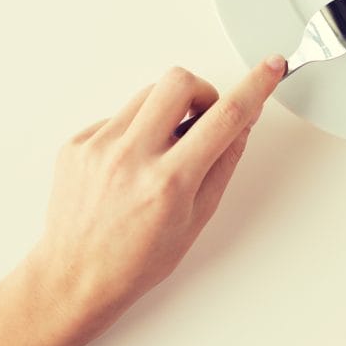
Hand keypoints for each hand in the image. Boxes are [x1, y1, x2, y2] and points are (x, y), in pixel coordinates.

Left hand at [25, 56, 285, 345]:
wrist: (75, 277)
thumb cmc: (137, 258)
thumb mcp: (198, 216)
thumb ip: (223, 162)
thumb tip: (242, 121)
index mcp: (169, 181)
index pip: (225, 117)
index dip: (255, 86)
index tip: (270, 67)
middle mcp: (131, 157)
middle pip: (180, 82)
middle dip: (202, 91)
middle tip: (203, 118)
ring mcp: (99, 147)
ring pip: (148, 93)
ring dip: (167, 111)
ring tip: (163, 149)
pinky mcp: (77, 143)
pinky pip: (119, 115)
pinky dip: (135, 130)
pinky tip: (131, 165)